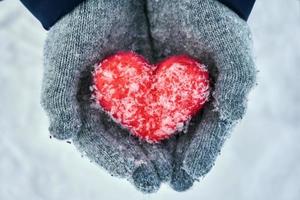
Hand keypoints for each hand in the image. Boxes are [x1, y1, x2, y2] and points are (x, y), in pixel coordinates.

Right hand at [41, 0, 171, 192]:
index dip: (120, 163)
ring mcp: (128, 100)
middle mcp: (106, 110)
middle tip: (164, 179)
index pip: (99, 146)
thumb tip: (61, 132)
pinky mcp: (147, 87)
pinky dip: (171, 128)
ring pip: (145, 134)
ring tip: (178, 171)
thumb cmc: (82, 24)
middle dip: (145, 164)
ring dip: (161, 153)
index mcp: (83, 110)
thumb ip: (57, 95)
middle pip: (125, 146)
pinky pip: (161, 112)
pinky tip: (185, 140)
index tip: (141, 176)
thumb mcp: (64, 56)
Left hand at [145, 0, 256, 190]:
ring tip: (140, 175)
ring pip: (156, 131)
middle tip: (156, 182)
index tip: (188, 176)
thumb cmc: (211, 17)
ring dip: (148, 154)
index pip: (208, 136)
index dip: (201, 156)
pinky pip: (134, 110)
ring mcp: (164, 94)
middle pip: (180, 140)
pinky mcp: (141, 84)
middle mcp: (188, 103)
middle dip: (168, 164)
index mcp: (213, 100)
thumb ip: (237, 81)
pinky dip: (130, 128)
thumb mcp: (231, 47)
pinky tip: (124, 143)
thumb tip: (232, 114)